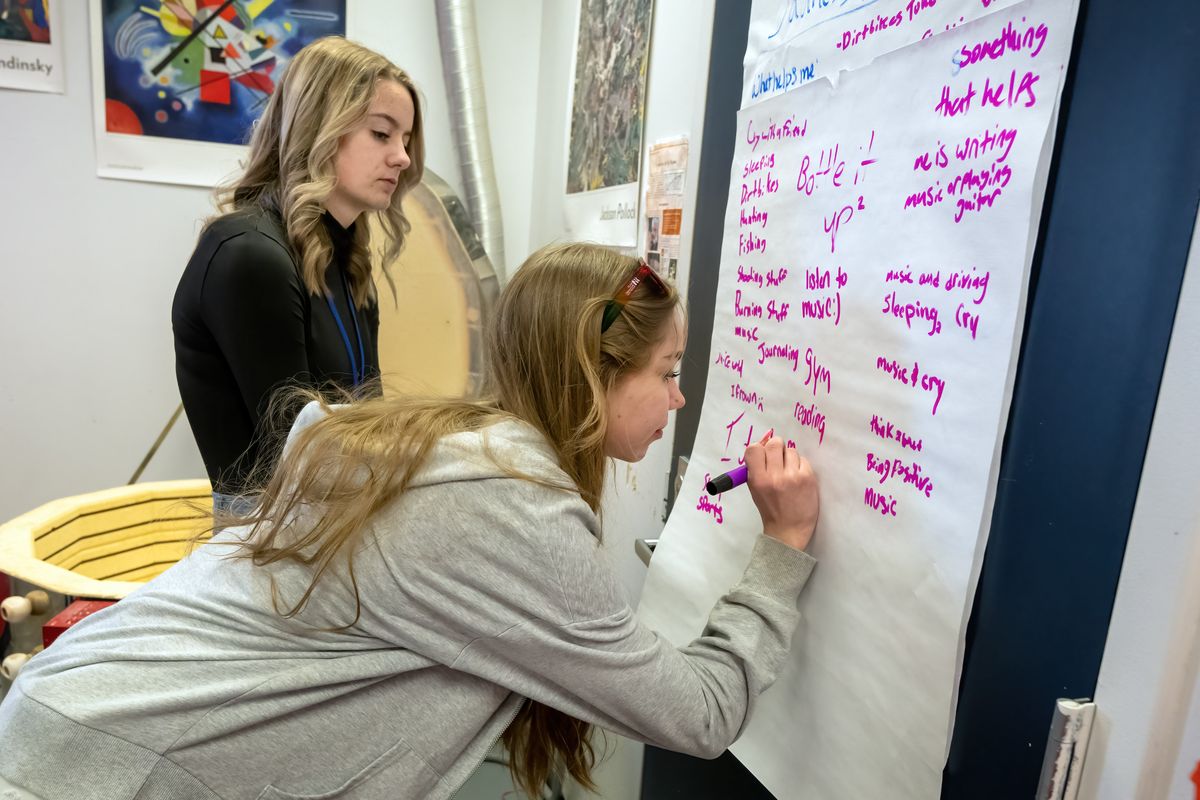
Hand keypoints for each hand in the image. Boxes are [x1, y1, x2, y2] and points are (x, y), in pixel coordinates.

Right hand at [744, 432, 818, 550]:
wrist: (788, 529)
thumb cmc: (770, 509)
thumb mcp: (755, 489)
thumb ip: (756, 468)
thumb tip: (763, 444)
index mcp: (758, 479)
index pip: (754, 449)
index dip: (759, 448)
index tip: (763, 454)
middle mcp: (775, 476)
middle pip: (774, 443)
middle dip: (776, 447)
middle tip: (778, 457)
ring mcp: (793, 476)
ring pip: (791, 450)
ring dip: (789, 458)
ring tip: (788, 471)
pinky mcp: (808, 478)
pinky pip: (803, 460)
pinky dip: (800, 465)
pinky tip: (797, 477)